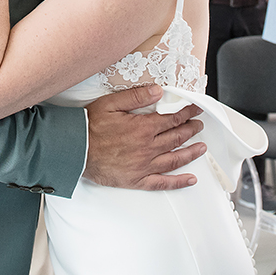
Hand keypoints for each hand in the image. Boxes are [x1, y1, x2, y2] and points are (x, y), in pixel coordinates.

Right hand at [83, 85, 206, 189]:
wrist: (74, 150)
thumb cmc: (89, 127)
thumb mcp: (111, 103)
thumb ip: (136, 96)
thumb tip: (158, 91)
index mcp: (142, 128)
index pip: (172, 118)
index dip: (186, 112)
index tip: (195, 109)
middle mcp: (147, 148)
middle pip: (176, 138)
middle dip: (191, 129)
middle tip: (199, 125)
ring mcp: (144, 166)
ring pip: (175, 159)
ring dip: (191, 153)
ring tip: (202, 148)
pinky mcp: (137, 180)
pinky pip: (162, 183)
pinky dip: (178, 182)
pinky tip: (190, 179)